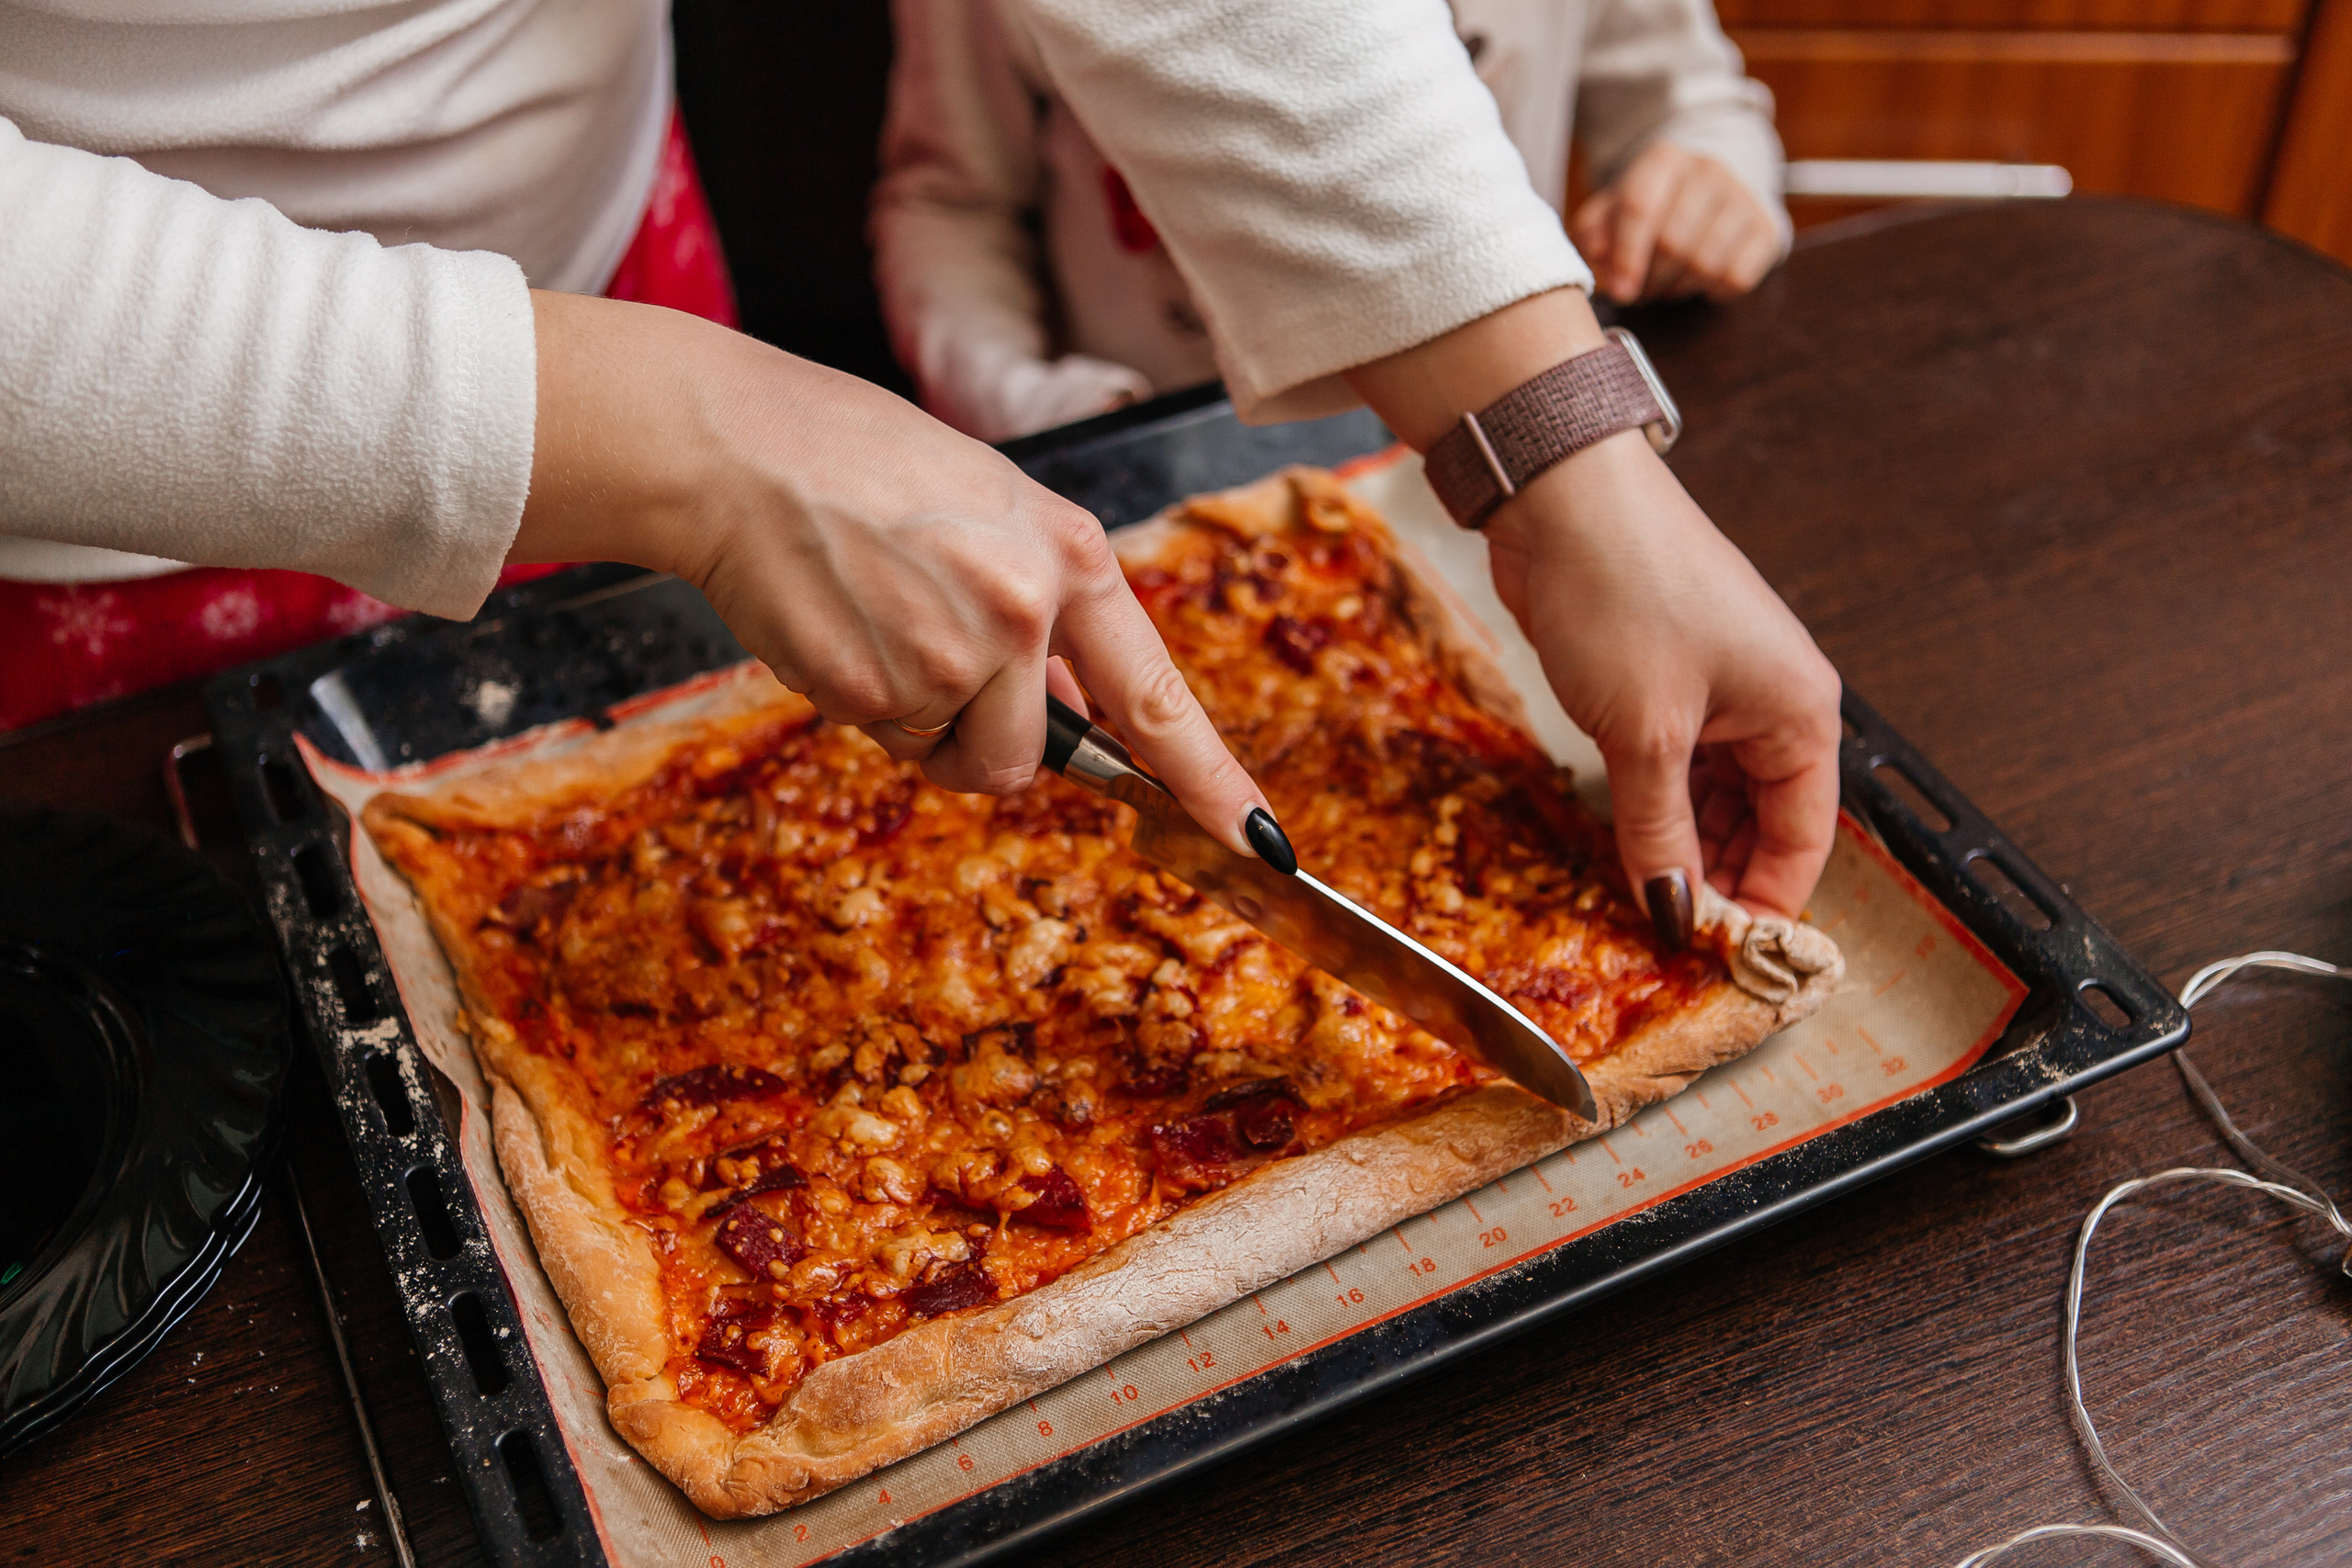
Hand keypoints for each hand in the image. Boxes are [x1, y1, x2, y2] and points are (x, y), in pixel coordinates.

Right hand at [511, 291, 1278, 857]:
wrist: (741, 451)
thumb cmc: (860, 465)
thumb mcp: (991, 508)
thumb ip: (1045, 605)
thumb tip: (1067, 701)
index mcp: (1070, 557)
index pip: (1157, 696)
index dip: (1211, 779)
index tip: (1258, 839)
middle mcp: (1024, 612)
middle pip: (1029, 755)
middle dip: (983, 734)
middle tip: (924, 645)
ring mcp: (950, 656)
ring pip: (952, 756)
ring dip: (916, 720)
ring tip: (876, 620)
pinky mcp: (874, 690)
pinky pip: (888, 743)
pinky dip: (863, 705)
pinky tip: (839, 625)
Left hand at [1346, 289, 1838, 919]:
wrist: (1561, 496)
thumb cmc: (1622, 592)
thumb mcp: (1642, 734)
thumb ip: (1657, 832)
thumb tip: (1670, 912)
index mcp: (1801, 715)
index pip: (1803, 843)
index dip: (1762, 906)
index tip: (1713, 959)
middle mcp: (1774, 705)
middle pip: (1761, 826)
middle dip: (1715, 879)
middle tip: (1662, 937)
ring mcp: (1719, 691)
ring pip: (1712, 799)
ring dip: (1678, 846)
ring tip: (1635, 898)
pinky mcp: (1665, 680)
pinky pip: (1673, 766)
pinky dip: (1651, 806)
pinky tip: (1620, 842)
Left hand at [1568, 144, 1782, 305]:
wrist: (1715, 189)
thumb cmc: (1656, 205)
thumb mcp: (1615, 208)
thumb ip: (1595, 230)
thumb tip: (1597, 256)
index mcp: (1664, 160)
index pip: (1640, 207)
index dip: (1626, 255)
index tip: (1619, 290)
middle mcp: (1708, 170)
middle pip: (1673, 242)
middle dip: (1651, 278)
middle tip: (1639, 291)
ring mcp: (1743, 197)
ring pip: (1705, 263)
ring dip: (1678, 288)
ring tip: (1666, 284)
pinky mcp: (1766, 227)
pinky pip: (1736, 277)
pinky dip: (1712, 290)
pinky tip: (1700, 280)